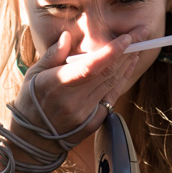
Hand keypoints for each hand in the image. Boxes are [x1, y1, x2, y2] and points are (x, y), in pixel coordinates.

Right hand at [12, 31, 139, 151]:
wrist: (33, 141)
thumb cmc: (30, 103)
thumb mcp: (33, 75)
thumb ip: (52, 55)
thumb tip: (67, 36)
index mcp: (57, 85)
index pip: (90, 67)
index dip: (111, 52)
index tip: (126, 37)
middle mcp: (75, 101)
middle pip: (108, 72)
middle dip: (127, 50)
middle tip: (141, 31)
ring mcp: (87, 113)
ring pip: (113, 82)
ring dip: (128, 62)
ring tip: (139, 44)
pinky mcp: (95, 121)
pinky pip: (112, 95)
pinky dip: (123, 77)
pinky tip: (129, 64)